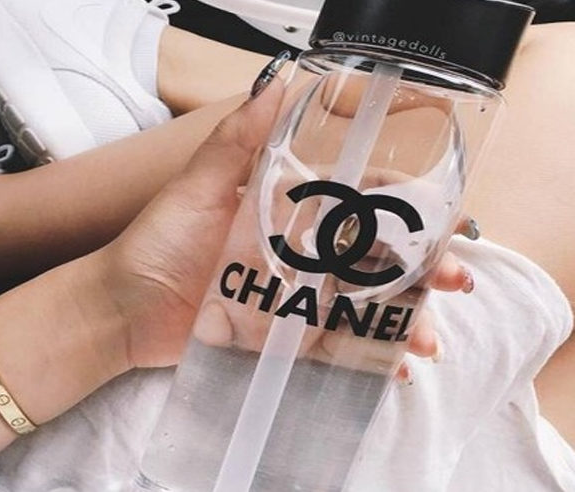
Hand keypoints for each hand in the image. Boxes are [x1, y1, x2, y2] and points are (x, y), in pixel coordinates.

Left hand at [99, 79, 470, 374]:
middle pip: (374, 256)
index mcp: (286, 210)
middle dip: (422, 268)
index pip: (358, 202)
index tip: (444, 222)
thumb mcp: (197, 188)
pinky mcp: (281, 336)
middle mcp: (297, 251)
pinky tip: (394, 368)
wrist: (119, 310)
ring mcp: (293, 297)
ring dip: (403, 317)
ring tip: (428, 340)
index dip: (406, 209)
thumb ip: (236, 141)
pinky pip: (333, 345)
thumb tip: (278, 82)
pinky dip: (367, 355)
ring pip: (362, 303)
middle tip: (455, 282)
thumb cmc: (156, 243)